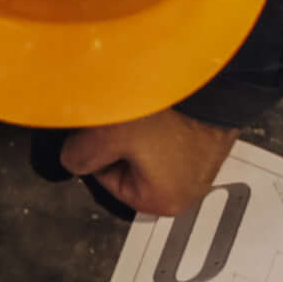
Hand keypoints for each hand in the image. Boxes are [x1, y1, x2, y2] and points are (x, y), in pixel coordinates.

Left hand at [54, 112, 238, 217]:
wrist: (209, 79)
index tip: (107, 132)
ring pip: (150, 145)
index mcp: (164, 203)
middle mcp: (189, 189)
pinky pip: (174, 130)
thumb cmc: (169, 112)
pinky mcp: (210, 137)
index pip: (106, 179)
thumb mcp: (105, 136)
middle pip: (130, 165)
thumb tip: (72, 158)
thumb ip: (77, 156)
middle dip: (123, 140)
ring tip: (148, 109)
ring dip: (143, 126)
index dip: (99, 151)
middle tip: (127, 117)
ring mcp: (203, 163)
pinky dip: (165, 116)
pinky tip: (164, 103)